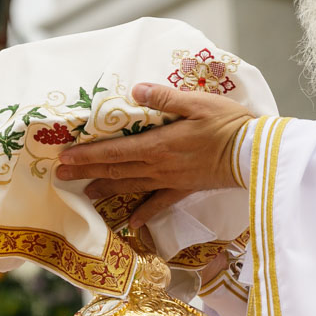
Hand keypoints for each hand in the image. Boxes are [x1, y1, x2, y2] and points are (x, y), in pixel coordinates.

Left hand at [52, 82, 257, 227]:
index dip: (87, 155)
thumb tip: (136, 91)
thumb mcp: (198, 103)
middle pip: (116, 169)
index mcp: (158, 145)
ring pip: (131, 186)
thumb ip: (165, 98)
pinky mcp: (185, 189)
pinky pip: (160, 204)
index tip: (64, 158)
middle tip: (61, 175)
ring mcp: (171, 180)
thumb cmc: (228, 124)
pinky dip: (144, 214)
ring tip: (85, 193)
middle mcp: (158, 166)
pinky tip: (132, 224)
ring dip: (106, 189)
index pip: (114, 151)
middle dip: (87, 171)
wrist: (255, 155)